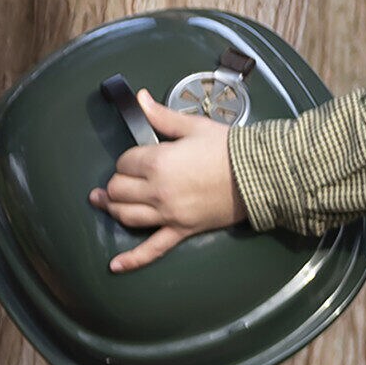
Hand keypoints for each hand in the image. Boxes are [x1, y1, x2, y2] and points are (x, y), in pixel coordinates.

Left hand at [98, 92, 244, 269]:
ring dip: (113, 210)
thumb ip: (161, 116)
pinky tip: (114, 266)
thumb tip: (140, 98)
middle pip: (117, 191)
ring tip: (105, 204)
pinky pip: (152, 249)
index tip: (138, 158)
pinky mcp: (180, 231)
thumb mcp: (193, 126)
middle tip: (123, 180)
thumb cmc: (228, 147)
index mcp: (157, 162)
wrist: (260, 173)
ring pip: (126, 216)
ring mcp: (167, 214)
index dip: (127, 160)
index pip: (123, 163)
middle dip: (117, 183)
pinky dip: (132, 260)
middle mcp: (157, 191)